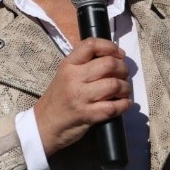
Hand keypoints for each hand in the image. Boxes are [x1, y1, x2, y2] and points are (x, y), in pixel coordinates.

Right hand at [34, 37, 130, 156]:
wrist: (44, 124)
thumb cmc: (58, 98)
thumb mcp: (64, 74)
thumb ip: (83, 64)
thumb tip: (112, 57)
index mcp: (68, 65)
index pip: (91, 45)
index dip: (110, 46)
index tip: (119, 54)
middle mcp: (74, 78)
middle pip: (108, 64)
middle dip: (123, 68)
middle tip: (124, 74)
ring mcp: (80, 97)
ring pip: (114, 85)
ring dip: (125, 87)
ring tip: (124, 90)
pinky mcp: (87, 115)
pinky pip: (113, 107)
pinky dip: (124, 104)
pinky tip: (124, 103)